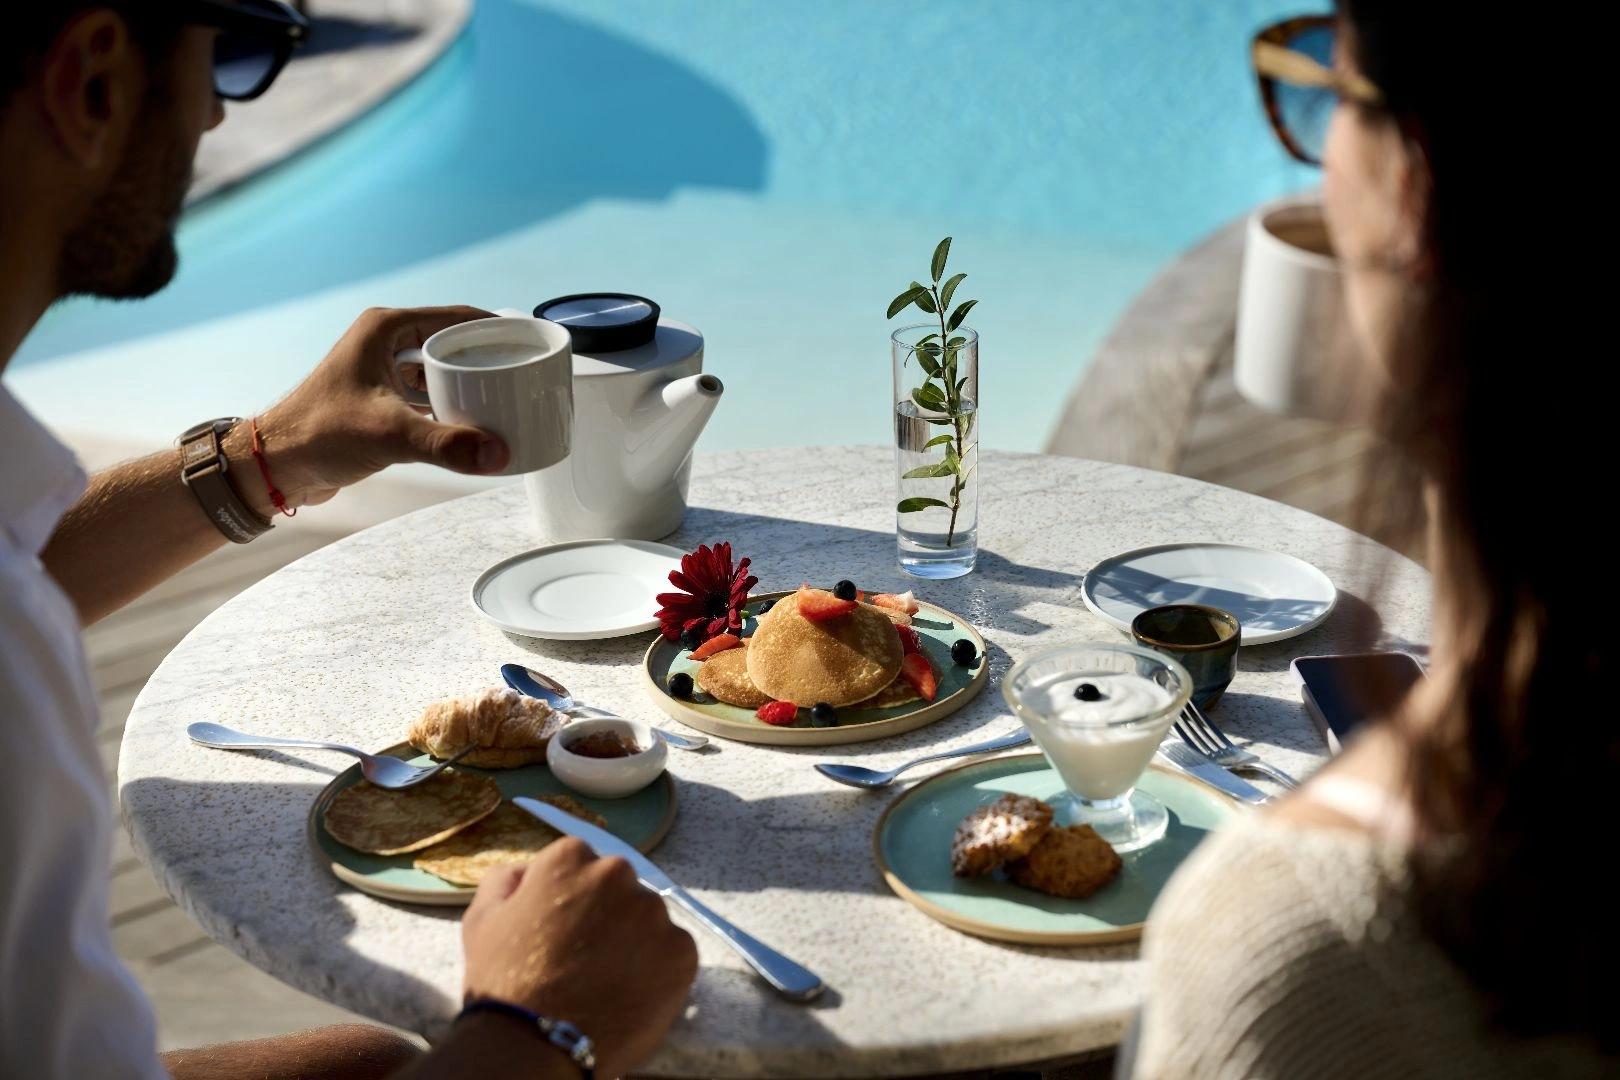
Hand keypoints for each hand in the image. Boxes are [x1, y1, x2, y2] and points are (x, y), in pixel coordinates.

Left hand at [224, 306, 512, 514]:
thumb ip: (446, 444)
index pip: (457, 318)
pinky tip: (477, 424)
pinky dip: (454, 406)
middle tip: (526, 377)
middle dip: (490, 359)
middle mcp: (386, 343)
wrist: (277, 466)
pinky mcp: (384, 400)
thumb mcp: (389, 435)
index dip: (497, 329)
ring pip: (443, 371)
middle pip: (454, 343)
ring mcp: (384, 372)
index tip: (531, 344)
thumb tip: (498, 454)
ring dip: (473, 384)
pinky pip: (431, 396)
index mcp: (386, 329)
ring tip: (510, 400)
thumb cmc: (317, 434)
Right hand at [461, 839, 697, 1078]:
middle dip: (605, 914)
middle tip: (584, 956)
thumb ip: (506, 880)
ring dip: (633, 940)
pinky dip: (657, 970)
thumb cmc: (505, 983)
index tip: (561, 929)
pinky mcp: (681, 951)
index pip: (579, 864)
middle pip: (618, 888)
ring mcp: (654, 913)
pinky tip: (628, 992)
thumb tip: (528, 871)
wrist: (537, 1046)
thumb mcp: (483, 920)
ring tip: (605, 979)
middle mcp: (617, 874)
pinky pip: (672, 952)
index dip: (569, 899)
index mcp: (571, 858)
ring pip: (648, 919)